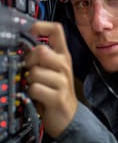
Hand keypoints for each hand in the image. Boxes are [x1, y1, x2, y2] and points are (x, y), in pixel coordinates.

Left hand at [24, 21, 77, 137]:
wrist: (68, 116)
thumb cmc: (56, 90)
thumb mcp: (52, 69)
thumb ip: (41, 56)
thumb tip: (24, 44)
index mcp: (63, 55)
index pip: (56, 29)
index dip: (40, 26)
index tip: (30, 33)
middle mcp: (64, 65)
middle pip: (42, 50)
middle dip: (29, 60)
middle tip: (30, 69)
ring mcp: (62, 81)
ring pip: (35, 72)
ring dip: (29, 80)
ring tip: (36, 84)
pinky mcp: (58, 97)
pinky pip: (35, 88)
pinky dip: (31, 93)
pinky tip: (37, 95)